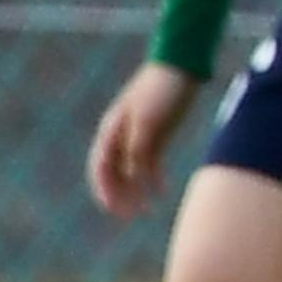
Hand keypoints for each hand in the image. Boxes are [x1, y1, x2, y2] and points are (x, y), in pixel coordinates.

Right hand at [87, 61, 203, 218]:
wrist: (182, 66)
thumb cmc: (161, 91)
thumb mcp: (147, 121)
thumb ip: (136, 149)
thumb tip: (131, 177)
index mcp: (110, 130)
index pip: (100, 167)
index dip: (104, 190)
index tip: (113, 209)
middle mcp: (120, 135)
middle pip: (113, 172)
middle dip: (118, 195)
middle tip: (129, 216)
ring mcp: (138, 135)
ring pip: (130, 170)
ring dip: (134, 191)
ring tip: (144, 210)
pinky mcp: (156, 134)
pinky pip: (150, 162)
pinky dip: (152, 178)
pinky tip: (160, 192)